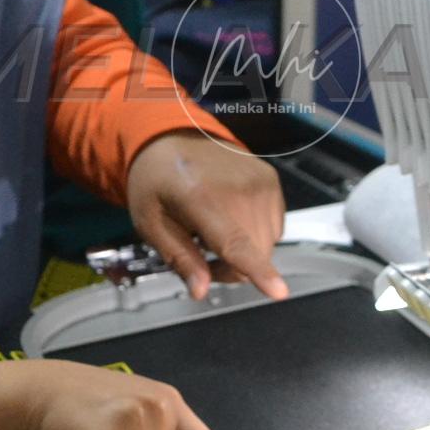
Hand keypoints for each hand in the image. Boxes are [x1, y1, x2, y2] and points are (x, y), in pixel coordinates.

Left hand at [126, 132, 287, 300]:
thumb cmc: (157, 180)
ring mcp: (260, 182)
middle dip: (232, 268)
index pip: (235, 242)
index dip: (258, 271)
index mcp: (200, 198)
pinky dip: (256, 234)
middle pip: (255, 253)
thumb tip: (201, 291)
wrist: (173, 137)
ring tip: (215, 236)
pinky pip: (274, 227)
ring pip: (268, 244)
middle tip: (202, 256)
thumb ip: (179, 258)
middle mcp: (239, 188)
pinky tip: (232, 221)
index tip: (279, 292)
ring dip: (246, 252)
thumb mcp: (151, 222)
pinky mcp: (271, 180)